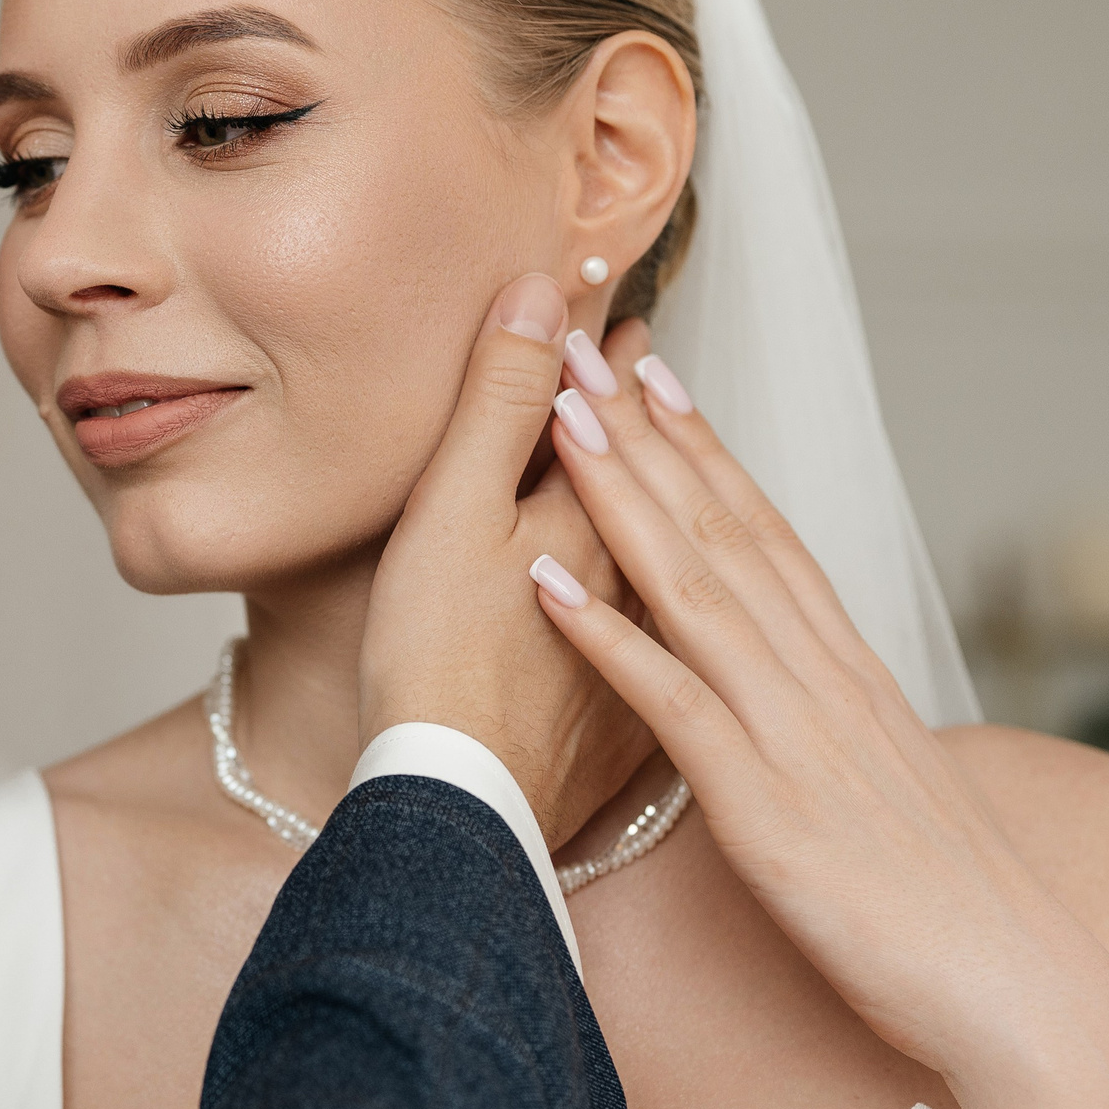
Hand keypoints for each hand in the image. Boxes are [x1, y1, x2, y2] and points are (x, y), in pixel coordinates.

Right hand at [357, 276, 655, 845]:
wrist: (461, 809)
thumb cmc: (436, 660)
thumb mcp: (453, 510)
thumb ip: (500, 402)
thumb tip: (543, 299)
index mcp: (602, 525)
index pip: (625, 428)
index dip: (622, 371)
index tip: (632, 326)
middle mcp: (641, 591)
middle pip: (663, 495)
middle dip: (658, 429)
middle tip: (655, 374)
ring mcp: (641, 668)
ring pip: (672, 574)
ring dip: (672, 513)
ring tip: (672, 476)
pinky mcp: (626, 735)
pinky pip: (666, 655)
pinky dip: (660, 611)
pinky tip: (658, 621)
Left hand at [527, 336, 1108, 1081]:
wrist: (1023, 988)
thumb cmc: (949, 907)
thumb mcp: (890, 792)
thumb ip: (842, 735)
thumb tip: (817, 708)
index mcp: (849, 675)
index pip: (769, 535)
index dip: (708, 452)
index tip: (658, 376)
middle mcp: (821, 681)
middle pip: (724, 531)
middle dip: (649, 436)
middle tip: (587, 346)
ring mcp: (793, 736)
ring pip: (694, 588)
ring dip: (621, 497)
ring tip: (559, 417)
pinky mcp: (766, 806)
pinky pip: (672, 705)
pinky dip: (608, 640)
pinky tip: (546, 586)